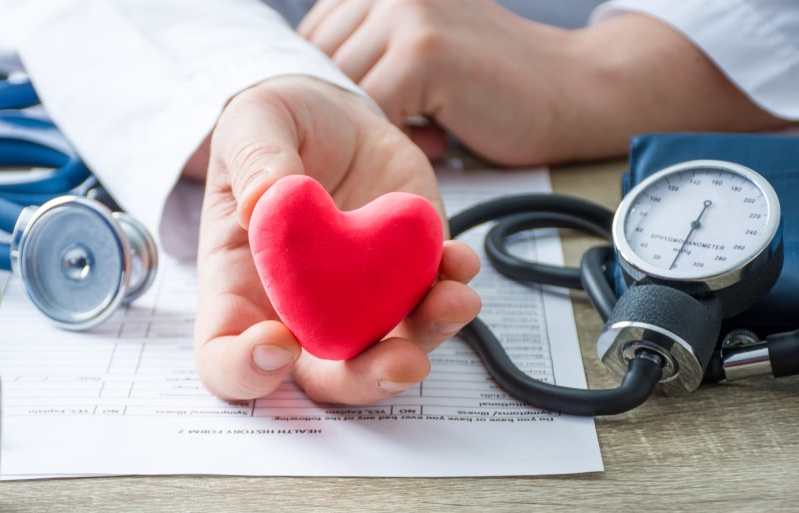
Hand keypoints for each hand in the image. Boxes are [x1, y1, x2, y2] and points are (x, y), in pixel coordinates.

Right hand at [195, 75, 480, 403]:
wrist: (334, 114)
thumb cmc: (275, 129)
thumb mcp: (251, 123)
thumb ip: (253, 158)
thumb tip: (262, 201)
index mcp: (241, 291)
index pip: (226, 359)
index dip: (247, 370)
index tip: (278, 342)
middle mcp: (301, 312)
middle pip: (326, 380)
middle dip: (366, 381)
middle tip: (400, 362)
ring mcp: (359, 301)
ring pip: (391, 351)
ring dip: (427, 339)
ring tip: (453, 301)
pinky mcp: (407, 275)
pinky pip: (434, 302)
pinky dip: (453, 290)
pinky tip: (459, 258)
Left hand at [299, 0, 786, 164]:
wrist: (570, 91)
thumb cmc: (489, 88)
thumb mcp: (419, 54)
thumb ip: (367, 56)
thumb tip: (303, 87)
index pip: (310, 46)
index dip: (333, 95)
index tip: (369, 120)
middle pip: (320, 69)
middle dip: (349, 113)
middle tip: (402, 131)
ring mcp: (406, 12)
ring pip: (343, 92)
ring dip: (375, 127)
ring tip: (426, 131)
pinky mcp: (424, 49)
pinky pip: (374, 111)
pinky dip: (399, 138)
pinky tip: (441, 137)